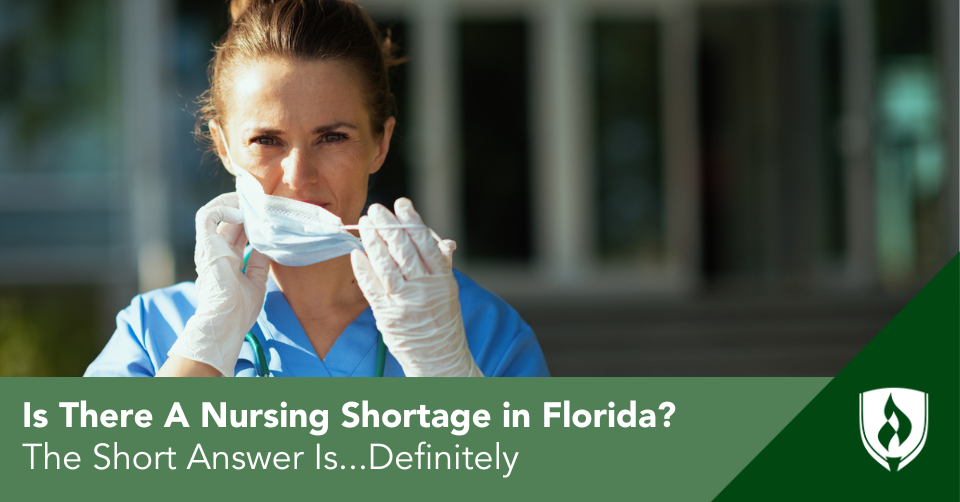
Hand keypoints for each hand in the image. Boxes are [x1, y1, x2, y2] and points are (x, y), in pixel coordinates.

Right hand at [167, 193, 270, 376]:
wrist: (226, 321)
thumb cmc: (240, 310)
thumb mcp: (256, 281)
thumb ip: (259, 261)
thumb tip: (266, 244)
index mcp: (226, 260)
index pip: (236, 231)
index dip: (249, 219)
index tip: (264, 211)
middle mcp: (215, 251)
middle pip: (228, 220)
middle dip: (243, 207)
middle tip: (261, 199)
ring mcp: (209, 248)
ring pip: (213, 212)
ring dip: (231, 202)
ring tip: (249, 201)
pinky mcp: (204, 245)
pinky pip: (206, 216)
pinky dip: (222, 209)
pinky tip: (241, 215)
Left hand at [350, 198, 482, 376]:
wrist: (440, 358)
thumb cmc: (444, 322)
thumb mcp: (449, 291)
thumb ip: (442, 265)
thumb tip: (442, 240)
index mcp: (442, 279)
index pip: (426, 243)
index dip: (412, 221)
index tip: (401, 204)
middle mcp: (424, 289)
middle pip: (403, 250)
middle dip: (387, 226)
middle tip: (376, 209)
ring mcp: (404, 302)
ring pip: (385, 265)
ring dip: (372, 241)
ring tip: (364, 224)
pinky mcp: (387, 315)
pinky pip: (372, 288)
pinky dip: (363, 269)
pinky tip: (356, 253)